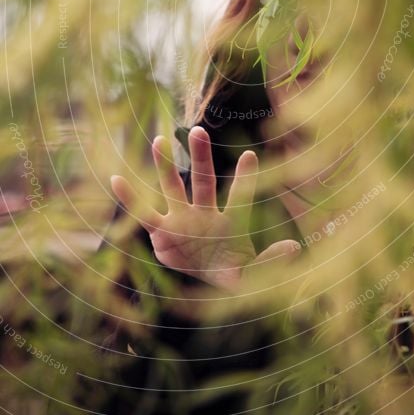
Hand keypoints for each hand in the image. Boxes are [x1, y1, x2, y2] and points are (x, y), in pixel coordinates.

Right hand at [110, 126, 300, 288]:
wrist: (207, 284)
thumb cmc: (234, 272)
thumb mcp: (253, 274)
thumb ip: (272, 260)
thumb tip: (296, 246)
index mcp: (230, 223)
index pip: (239, 198)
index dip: (245, 179)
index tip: (251, 155)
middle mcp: (204, 215)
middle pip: (203, 181)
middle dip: (199, 158)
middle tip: (199, 130)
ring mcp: (181, 221)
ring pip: (172, 188)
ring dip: (165, 166)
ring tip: (160, 140)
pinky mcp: (161, 233)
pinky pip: (143, 215)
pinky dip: (130, 199)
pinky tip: (116, 178)